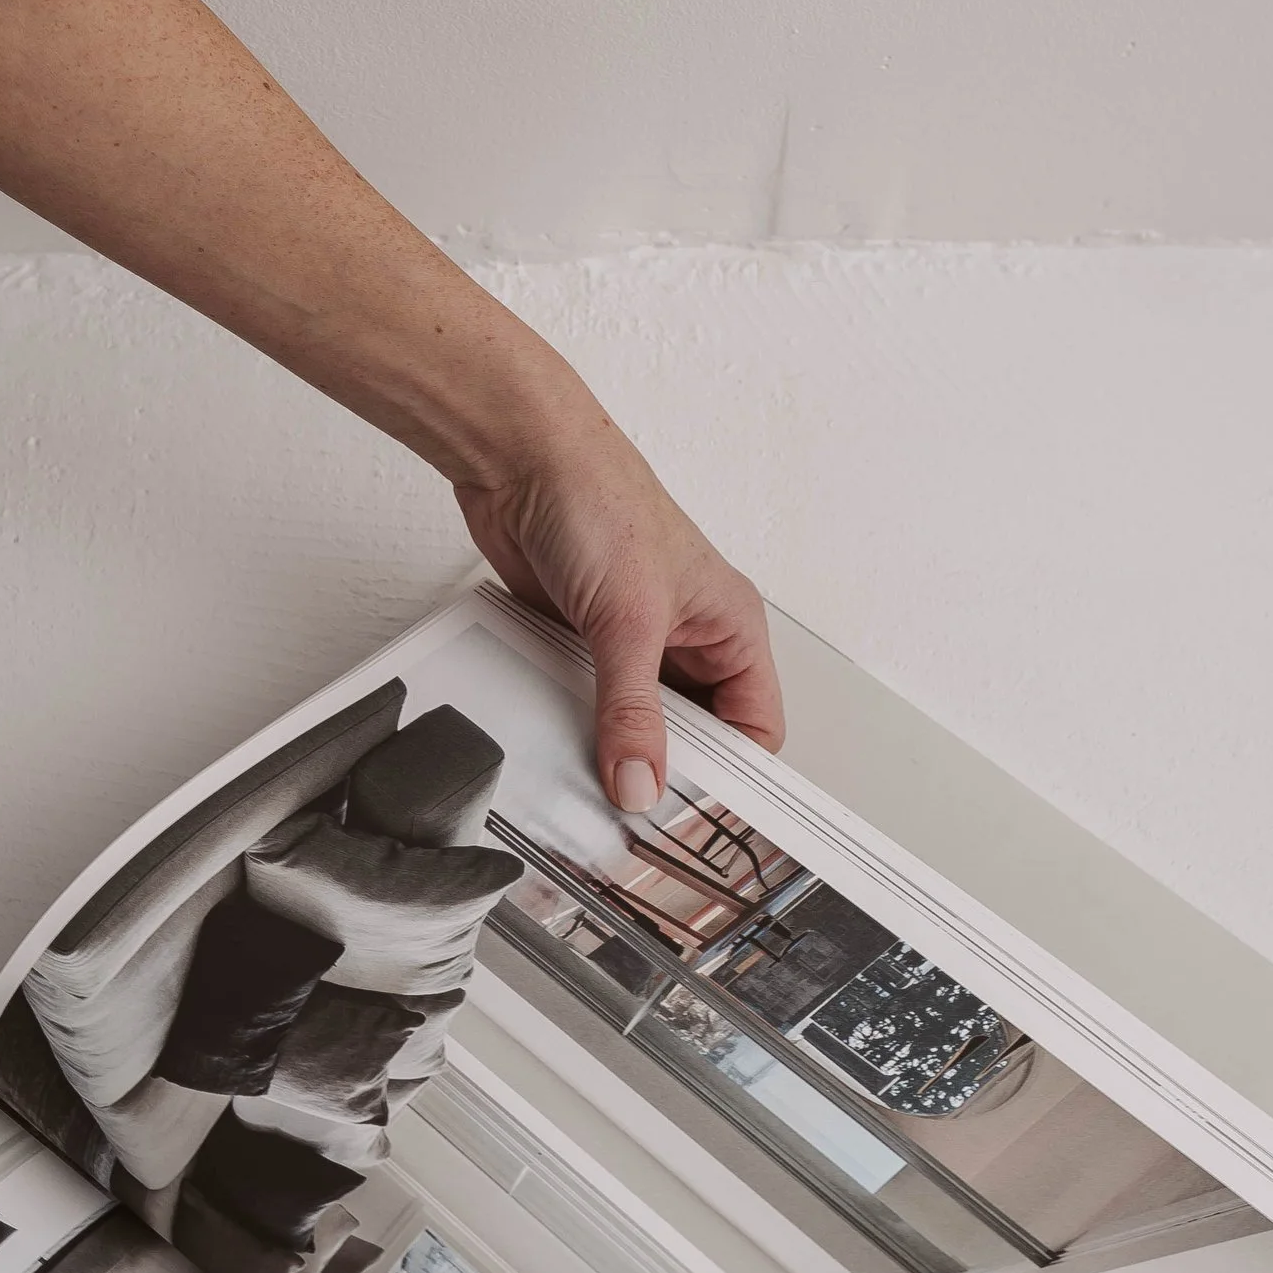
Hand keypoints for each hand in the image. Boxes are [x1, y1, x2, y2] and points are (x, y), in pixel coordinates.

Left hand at [457, 396, 783, 812]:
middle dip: (667, 768)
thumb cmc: (599, 500)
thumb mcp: (627, 620)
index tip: (695, 815)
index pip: (754, 726)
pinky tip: (556, 743)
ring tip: (593, 782)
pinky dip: (571, 724)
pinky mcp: (578, 639)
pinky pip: (584, 701)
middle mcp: (687, 636)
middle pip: (693, 733)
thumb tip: (640, 783)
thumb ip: (632, 710)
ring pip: (634, 721)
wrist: (518, 458)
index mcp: (729, 626)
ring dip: (613, 746)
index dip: (733, 774)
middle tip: (636, 810)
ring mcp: (630, 640)